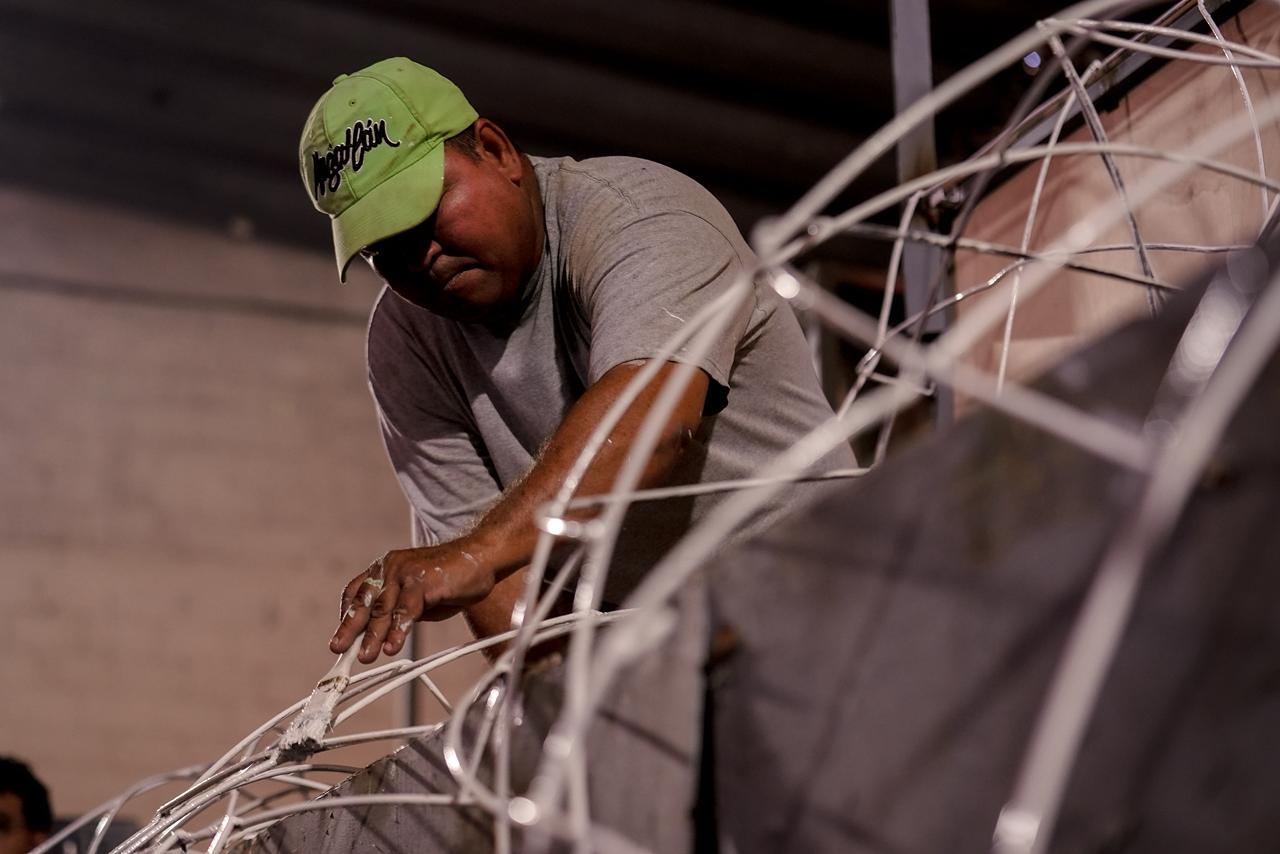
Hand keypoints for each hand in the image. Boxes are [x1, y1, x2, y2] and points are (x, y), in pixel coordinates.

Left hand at [330, 544, 494, 662]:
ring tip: (366, 656)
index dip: (346, 616)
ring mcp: (406, 572)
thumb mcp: (417, 596)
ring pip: (384, 608)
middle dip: (351, 630)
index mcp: (386, 568)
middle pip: (365, 602)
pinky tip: (393, 646)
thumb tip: (379, 634)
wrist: (482, 556)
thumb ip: (398, 610)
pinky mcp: (423, 580)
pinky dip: (398, 630)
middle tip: (340, 651)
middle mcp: (391, 567)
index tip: (341, 638)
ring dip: (373, 635)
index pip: (356, 592)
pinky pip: (406, 609)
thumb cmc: (450, 577)